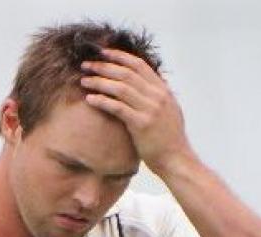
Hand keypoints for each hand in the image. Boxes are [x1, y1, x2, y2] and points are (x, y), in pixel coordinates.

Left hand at [80, 48, 193, 174]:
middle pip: (126, 73)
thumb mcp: (169, 111)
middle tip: (86, 65)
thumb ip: (158, 96)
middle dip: (104, 66)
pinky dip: (102, 101)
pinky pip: (118, 108)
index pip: (139, 65)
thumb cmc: (168, 139)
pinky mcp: (141, 124)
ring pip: (120, 88)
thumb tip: (150, 84)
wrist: (176, 159)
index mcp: (162, 90)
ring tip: (84, 81)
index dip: (119, 56)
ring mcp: (150, 109)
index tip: (103, 53)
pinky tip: (90, 99)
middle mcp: (157, 95)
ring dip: (100, 82)